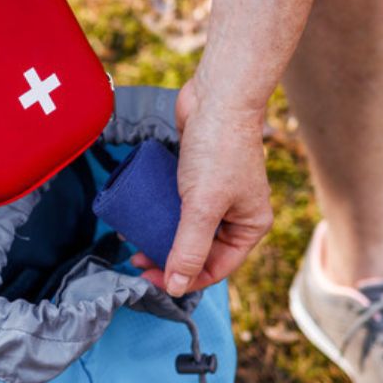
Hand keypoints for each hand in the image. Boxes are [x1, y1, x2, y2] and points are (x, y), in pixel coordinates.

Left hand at [132, 80, 272, 295]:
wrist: (217, 96)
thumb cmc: (218, 148)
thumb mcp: (203, 205)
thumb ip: (189, 247)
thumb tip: (177, 287)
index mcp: (249, 226)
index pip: (216, 267)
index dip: (183, 278)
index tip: (150, 280)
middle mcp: (236, 214)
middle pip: (199, 251)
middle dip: (168, 258)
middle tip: (136, 261)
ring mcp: (216, 196)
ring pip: (185, 229)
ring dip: (159, 237)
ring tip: (132, 240)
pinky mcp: (197, 179)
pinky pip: (176, 206)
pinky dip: (158, 213)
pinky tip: (137, 216)